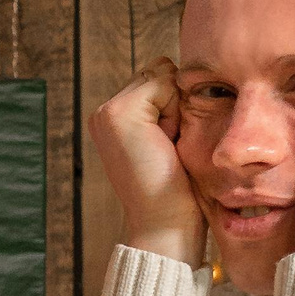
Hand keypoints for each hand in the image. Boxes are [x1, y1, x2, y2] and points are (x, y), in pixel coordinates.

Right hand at [89, 57, 206, 265]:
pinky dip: (174, 111)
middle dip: (175, 103)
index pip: (157, 78)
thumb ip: (168, 107)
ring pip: (161, 73)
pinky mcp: (118, 113)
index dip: (175, 105)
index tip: (170, 145)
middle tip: (168, 147)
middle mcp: (104, 112)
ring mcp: (108, 112)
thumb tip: (190, 76)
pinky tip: (165, 142)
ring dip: (175, 107)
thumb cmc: (178, 191)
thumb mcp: (172, 139)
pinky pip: (164, 83)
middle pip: (159, 71)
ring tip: (167, 145)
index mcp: (114, 119)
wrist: (164, 224)